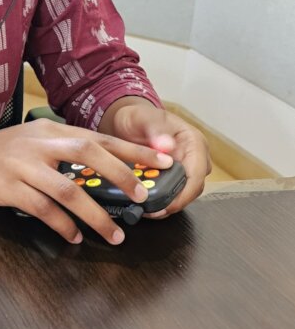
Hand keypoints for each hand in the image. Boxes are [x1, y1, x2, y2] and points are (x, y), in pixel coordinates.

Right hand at [0, 119, 174, 245]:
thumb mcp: (31, 144)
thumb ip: (63, 153)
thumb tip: (105, 173)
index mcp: (50, 131)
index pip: (100, 137)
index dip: (133, 150)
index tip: (163, 162)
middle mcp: (39, 143)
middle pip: (88, 154)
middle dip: (121, 175)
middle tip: (143, 197)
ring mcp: (21, 164)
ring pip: (67, 188)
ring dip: (95, 215)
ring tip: (114, 235)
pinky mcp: (6, 187)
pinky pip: (41, 209)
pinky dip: (61, 225)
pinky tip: (72, 237)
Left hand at [109, 102, 211, 216]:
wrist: (129, 121)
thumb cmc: (139, 117)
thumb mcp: (144, 120)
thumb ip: (155, 131)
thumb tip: (167, 145)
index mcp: (194, 142)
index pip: (197, 173)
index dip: (185, 193)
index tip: (168, 205)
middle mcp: (195, 157)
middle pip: (193, 188)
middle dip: (175, 202)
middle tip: (153, 211)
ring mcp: (187, 167)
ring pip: (185, 193)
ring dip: (168, 203)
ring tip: (147, 209)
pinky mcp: (176, 176)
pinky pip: (175, 192)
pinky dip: (163, 199)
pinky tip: (147, 203)